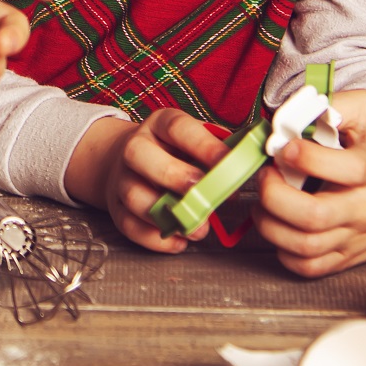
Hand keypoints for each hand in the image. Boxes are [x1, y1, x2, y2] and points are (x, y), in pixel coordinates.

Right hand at [62, 108, 230, 253]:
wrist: (130, 161)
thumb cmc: (173, 151)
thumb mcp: (193, 138)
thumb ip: (218, 147)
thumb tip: (249, 160)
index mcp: (160, 124)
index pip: (177, 127)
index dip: (203, 145)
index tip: (228, 163)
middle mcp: (135, 147)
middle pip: (140, 155)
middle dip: (174, 175)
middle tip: (204, 193)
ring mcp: (122, 178)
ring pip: (133, 195)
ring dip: (166, 215)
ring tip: (198, 228)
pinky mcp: (116, 207)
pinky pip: (129, 225)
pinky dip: (154, 238)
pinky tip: (180, 241)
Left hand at [250, 89, 365, 276]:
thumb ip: (337, 104)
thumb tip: (298, 109)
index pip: (345, 169)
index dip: (306, 157)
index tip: (284, 145)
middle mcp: (365, 208)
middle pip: (315, 215)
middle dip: (275, 195)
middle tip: (266, 175)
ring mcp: (354, 237)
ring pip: (305, 246)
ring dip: (270, 224)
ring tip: (264, 202)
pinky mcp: (346, 257)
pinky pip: (309, 267)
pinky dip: (284, 251)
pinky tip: (279, 227)